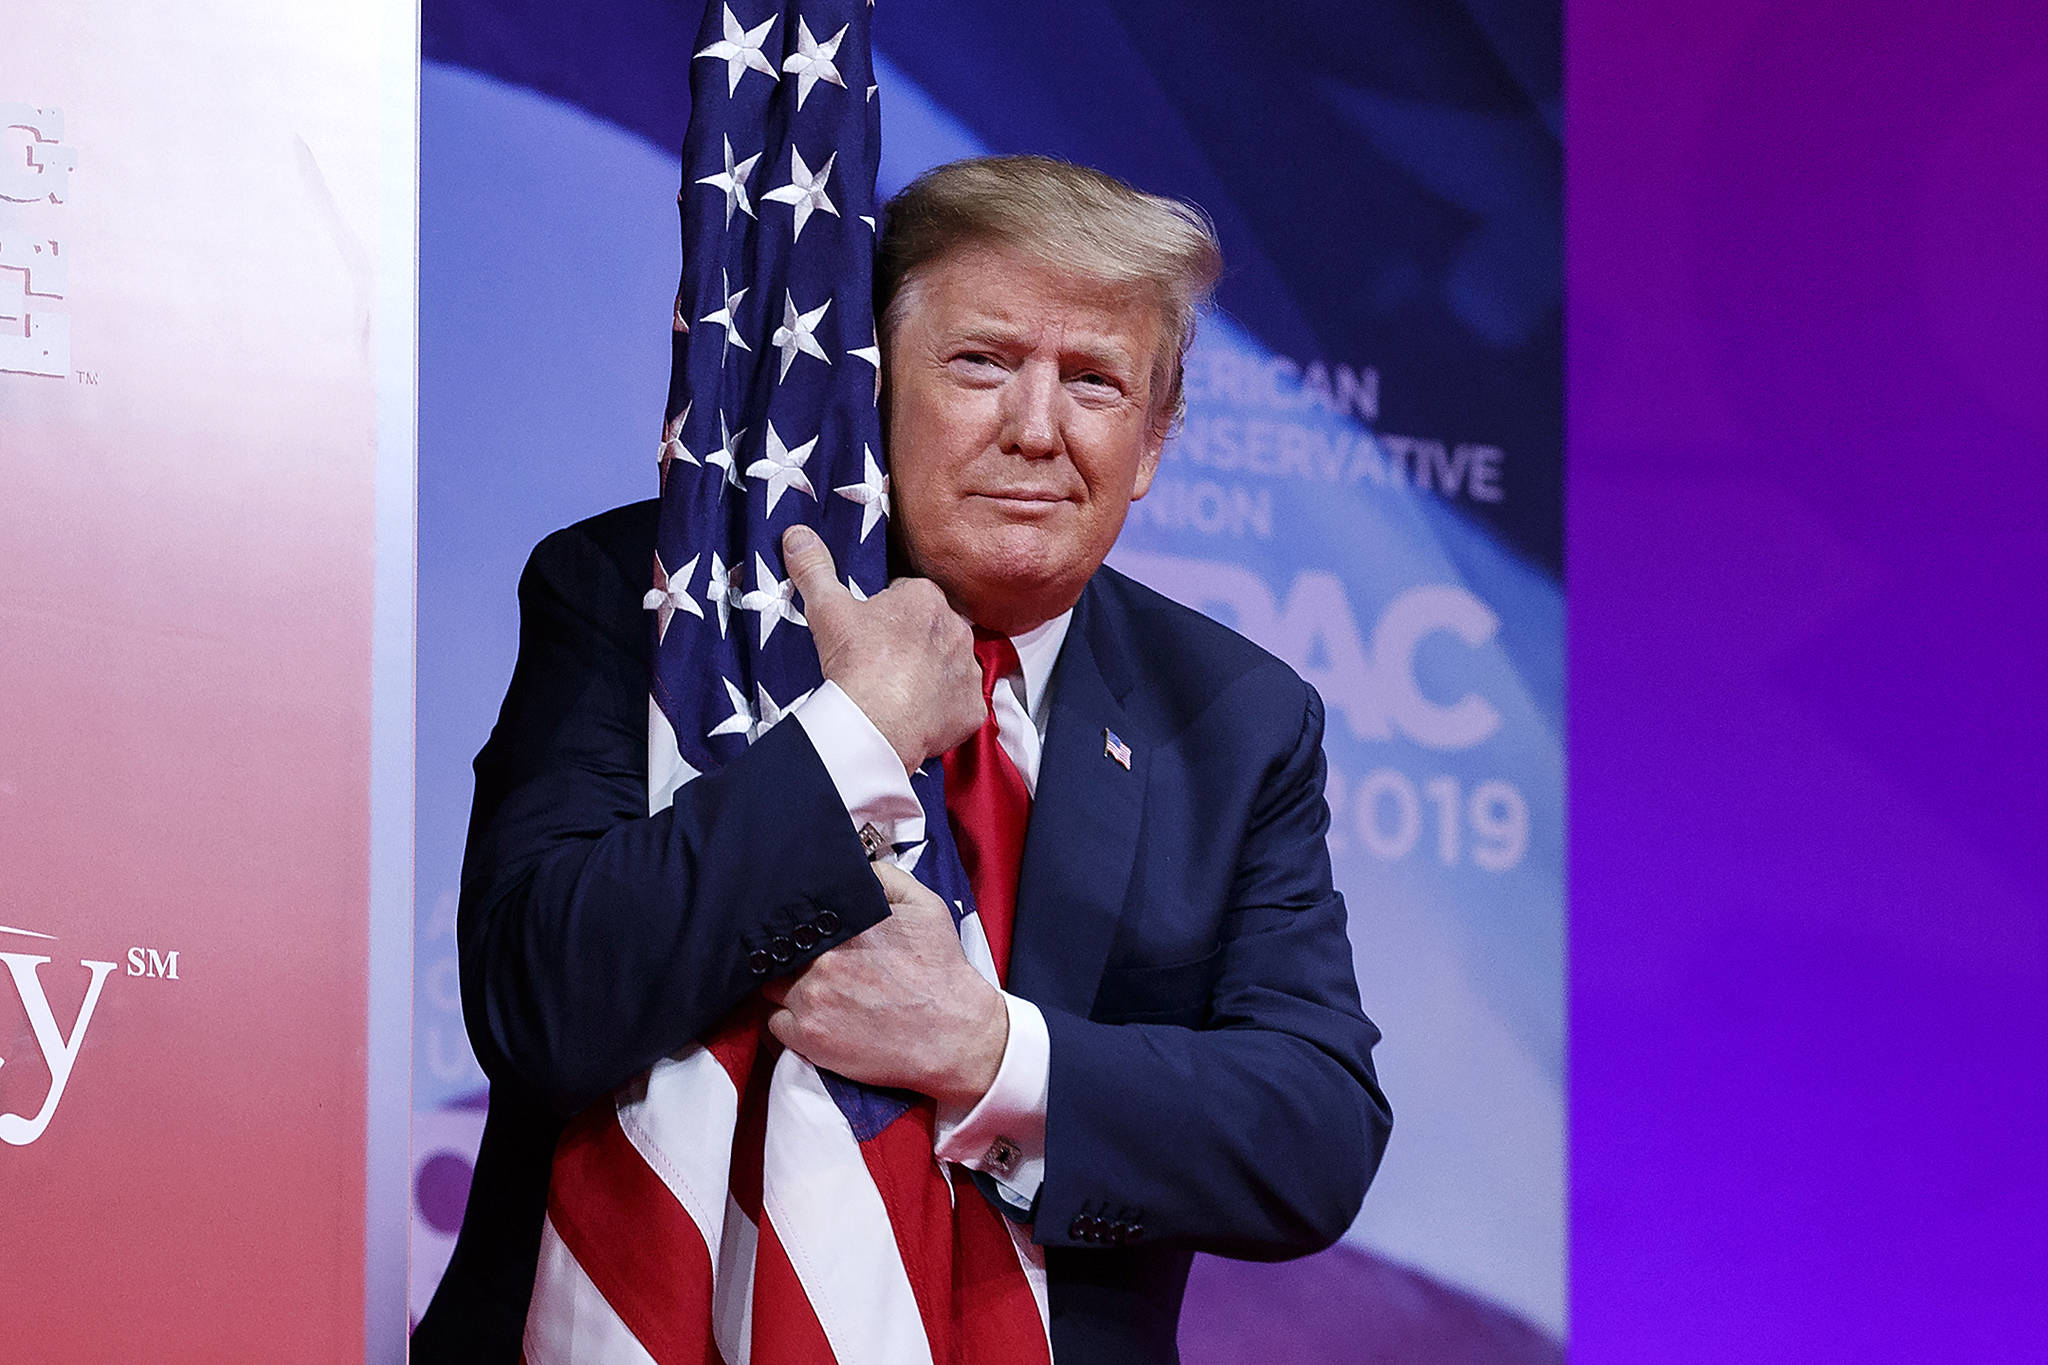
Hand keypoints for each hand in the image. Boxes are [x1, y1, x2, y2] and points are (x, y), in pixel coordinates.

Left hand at [762, 862, 1007, 1109]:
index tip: (800, 932)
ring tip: (807, 989)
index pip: (793, 915)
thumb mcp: (925, 908)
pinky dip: (785, 1019)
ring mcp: (811, 1000)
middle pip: (778, 951)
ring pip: (769, 986)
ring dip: (783, 986)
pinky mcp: (809, 1037)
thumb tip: (855, 866)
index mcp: (845, 926)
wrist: (953, 1035)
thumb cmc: (941, 972)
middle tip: (805, 962)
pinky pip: (772, 1023)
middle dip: (789, 955)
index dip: (793, 923)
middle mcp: (822, 960)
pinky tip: (808, 1016)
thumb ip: (884, 877)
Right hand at [781, 524, 985, 770]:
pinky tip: (918, 715)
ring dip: (932, 673)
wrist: (874, 723)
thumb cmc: (855, 661)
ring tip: (899, 690)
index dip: (888, 612)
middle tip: (882, 661)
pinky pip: (961, 703)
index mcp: (926, 598)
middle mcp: (958, 628)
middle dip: (914, 640)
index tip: (870, 631)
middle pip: (935, 628)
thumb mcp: (827, 608)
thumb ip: (814, 568)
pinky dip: (944, 709)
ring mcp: (968, 670)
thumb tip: (797, 535)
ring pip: (951, 664)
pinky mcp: (972, 707)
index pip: (910, 594)